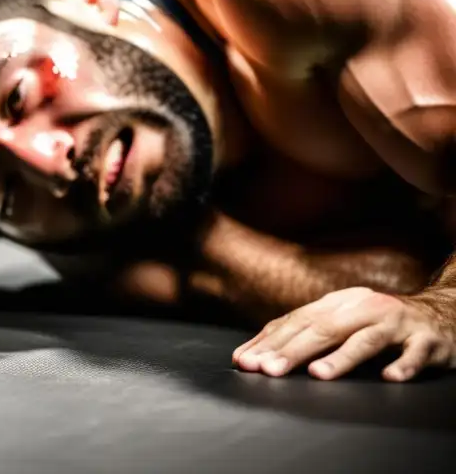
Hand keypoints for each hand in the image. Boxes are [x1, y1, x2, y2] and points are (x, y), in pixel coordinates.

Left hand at [232, 286, 455, 380]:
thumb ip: (308, 335)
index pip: (297, 322)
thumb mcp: (343, 322)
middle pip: (324, 329)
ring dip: (341, 357)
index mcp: (339, 303)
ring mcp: (397, 322)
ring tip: (318, 374)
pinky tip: (389, 377)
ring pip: (366, 340)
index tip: (245, 360)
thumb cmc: (381, 324)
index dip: (269, 341)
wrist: (441, 314)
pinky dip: (404, 365)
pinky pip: (415, 353)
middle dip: (292, 350)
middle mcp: (364, 308)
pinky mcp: (427, 340)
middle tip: (268, 369)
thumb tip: (259, 355)